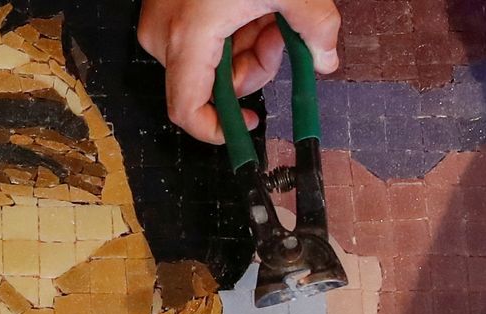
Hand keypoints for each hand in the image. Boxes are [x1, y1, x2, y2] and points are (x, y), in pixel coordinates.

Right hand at [136, 0, 340, 142]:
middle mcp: (163, 36)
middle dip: (252, 66)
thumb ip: (316, 28)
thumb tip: (326, 59)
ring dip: (246, 47)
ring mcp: (160, 24)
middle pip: (209, 84)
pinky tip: (250, 6)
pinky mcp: (165, 12)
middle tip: (282, 36)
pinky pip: (200, 41)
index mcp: (188, 37)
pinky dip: (232, 31)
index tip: (251, 125)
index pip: (187, 110)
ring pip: (209, 62)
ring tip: (269, 12)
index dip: (218, 130)